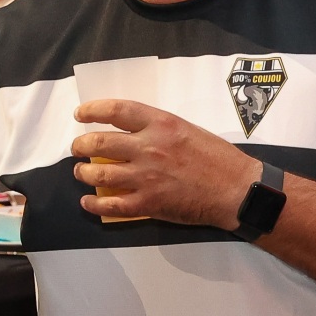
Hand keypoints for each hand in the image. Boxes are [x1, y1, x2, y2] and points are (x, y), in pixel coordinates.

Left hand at [71, 99, 260, 228]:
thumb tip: (131, 132)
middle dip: (81, 146)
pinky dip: (93, 204)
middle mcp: (149, 147)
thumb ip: (158, 129)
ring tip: (81, 173)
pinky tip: (88, 201)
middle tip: (77, 149)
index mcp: (161, 124)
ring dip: (83, 174)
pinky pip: (111, 205)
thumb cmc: (218, 158)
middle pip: (99, 143)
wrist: (237, 190)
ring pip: (99, 175)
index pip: (117, 110)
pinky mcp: (148, 203)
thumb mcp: (188, 129)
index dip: (92, 110)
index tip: (80, 114)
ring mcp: (146, 177)